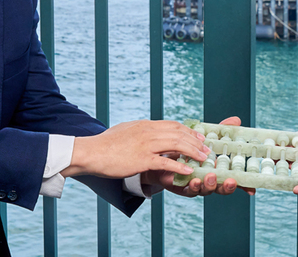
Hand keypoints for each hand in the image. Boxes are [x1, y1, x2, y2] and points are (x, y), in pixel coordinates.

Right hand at [63, 120, 209, 178]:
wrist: (91, 152)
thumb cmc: (106, 144)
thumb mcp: (126, 130)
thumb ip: (140, 131)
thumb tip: (148, 131)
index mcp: (145, 125)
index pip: (173, 125)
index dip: (189, 132)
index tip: (199, 138)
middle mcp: (148, 132)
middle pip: (179, 133)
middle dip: (196, 142)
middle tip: (207, 150)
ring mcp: (145, 145)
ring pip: (176, 145)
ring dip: (193, 152)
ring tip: (203, 160)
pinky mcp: (141, 159)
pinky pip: (165, 162)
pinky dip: (179, 166)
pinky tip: (188, 171)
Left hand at [142, 116, 252, 197]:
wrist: (165, 155)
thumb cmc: (190, 148)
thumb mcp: (208, 138)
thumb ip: (222, 131)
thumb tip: (236, 120)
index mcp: (219, 170)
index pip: (233, 180)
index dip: (243, 186)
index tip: (252, 190)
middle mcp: (210, 180)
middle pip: (222, 188)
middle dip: (227, 186)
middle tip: (231, 180)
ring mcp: (197, 185)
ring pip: (206, 190)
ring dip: (210, 185)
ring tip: (210, 177)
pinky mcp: (183, 187)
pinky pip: (189, 190)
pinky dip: (193, 185)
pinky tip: (194, 179)